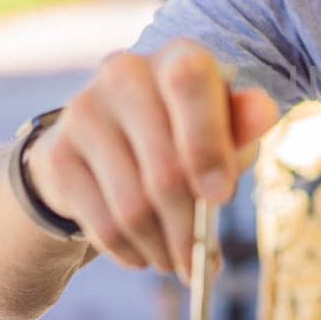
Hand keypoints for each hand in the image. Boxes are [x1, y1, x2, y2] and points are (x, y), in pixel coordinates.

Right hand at [27, 39, 280, 281]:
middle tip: (198, 263)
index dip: (207, 144)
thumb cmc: (186, 133)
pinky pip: (102, 224)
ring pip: (133, 207)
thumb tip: (263, 110)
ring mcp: (84, 111)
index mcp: (178, 57)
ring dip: (161, 248)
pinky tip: (142, 255)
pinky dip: (129, 251)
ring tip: (175, 262)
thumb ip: (243, 124)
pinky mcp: (56, 153)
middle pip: (165, 170)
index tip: (221, 197)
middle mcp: (125, 72)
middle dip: (188, 229)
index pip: (190, 84)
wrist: (106, 140)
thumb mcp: (223, 128)